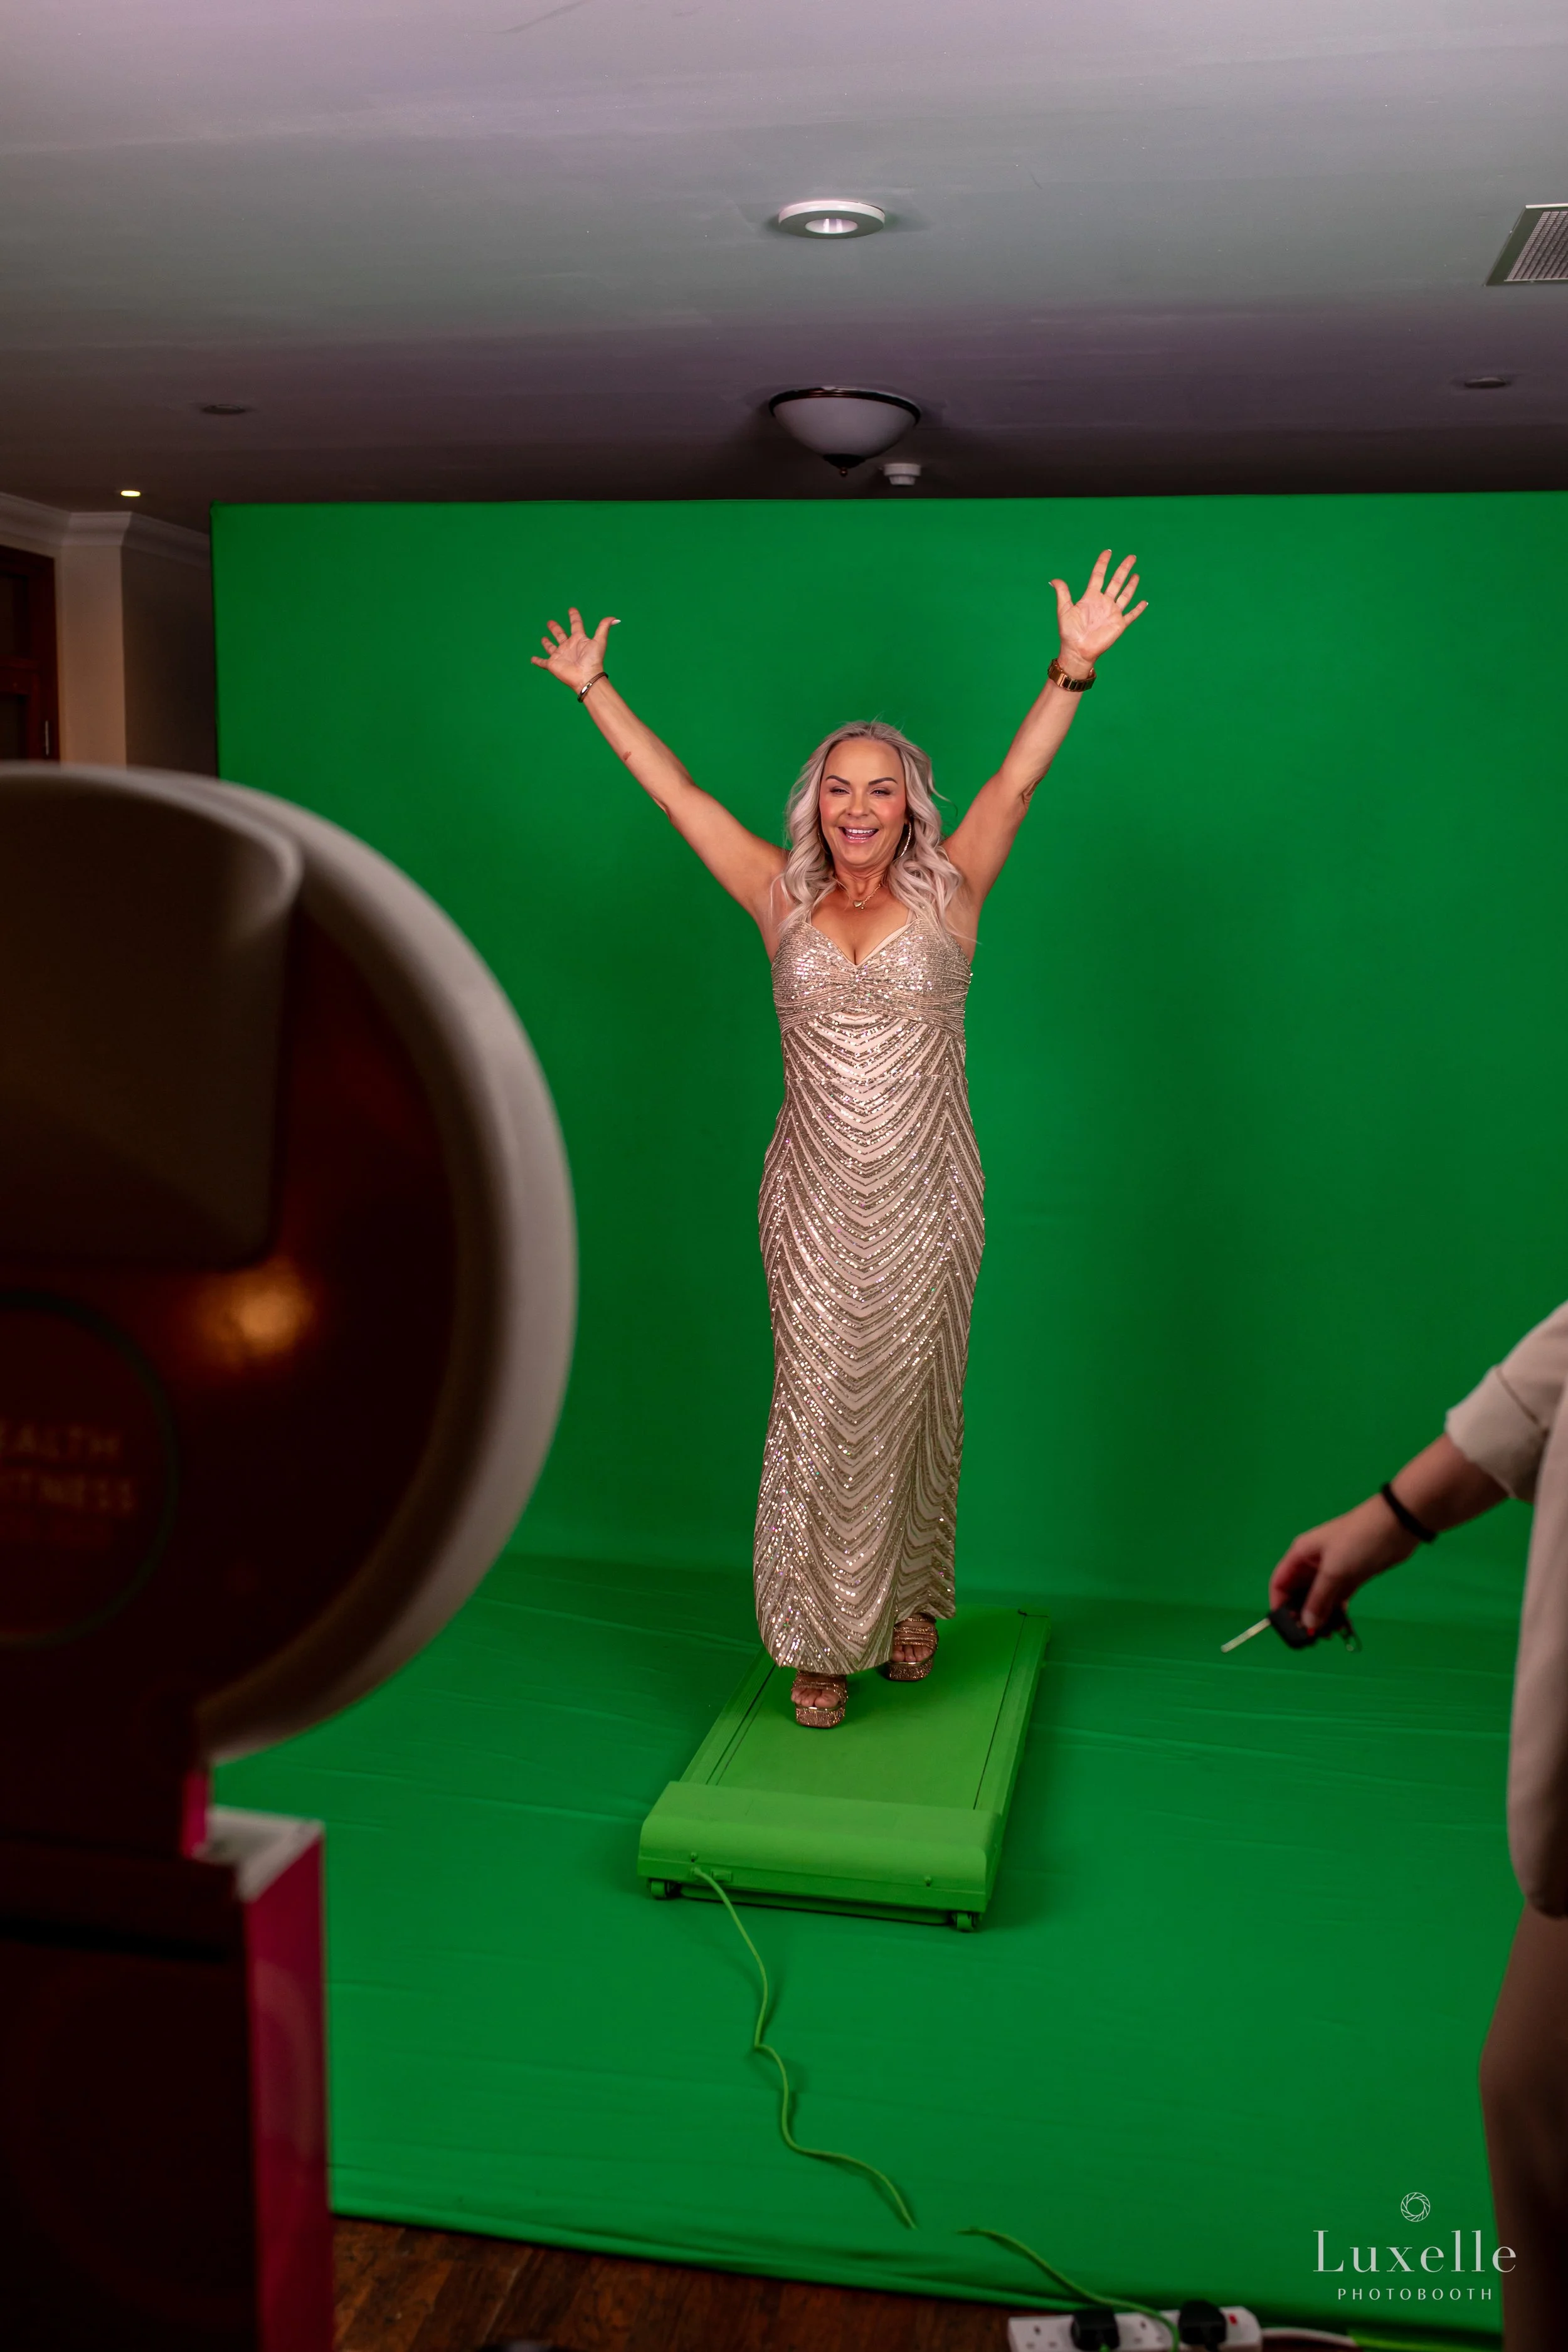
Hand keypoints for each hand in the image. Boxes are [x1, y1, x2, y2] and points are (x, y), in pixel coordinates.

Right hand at [531, 606, 617, 691]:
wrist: (586, 677)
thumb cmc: (593, 660)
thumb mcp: (599, 641)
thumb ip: (604, 628)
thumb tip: (615, 618)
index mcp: (579, 640)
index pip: (576, 625)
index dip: (574, 617)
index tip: (571, 609)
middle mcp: (569, 647)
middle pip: (561, 635)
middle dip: (555, 628)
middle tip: (550, 622)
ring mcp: (560, 655)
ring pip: (551, 647)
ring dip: (547, 643)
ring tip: (543, 638)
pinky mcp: (552, 664)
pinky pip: (543, 662)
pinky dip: (537, 661)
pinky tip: (532, 659)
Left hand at [1049, 550, 1146, 671]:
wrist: (1078, 651)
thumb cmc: (1069, 632)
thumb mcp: (1064, 610)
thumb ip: (1063, 594)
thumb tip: (1054, 579)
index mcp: (1090, 597)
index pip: (1098, 576)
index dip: (1103, 563)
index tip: (1108, 552)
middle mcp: (1103, 602)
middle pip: (1116, 581)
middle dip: (1123, 569)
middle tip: (1131, 557)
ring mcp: (1112, 613)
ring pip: (1125, 595)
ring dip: (1131, 585)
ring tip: (1136, 574)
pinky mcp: (1119, 624)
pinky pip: (1131, 615)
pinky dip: (1138, 609)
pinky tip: (1144, 602)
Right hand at [1268, 1496, 1410, 1631]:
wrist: (1396, 1527)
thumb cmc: (1357, 1542)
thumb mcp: (1334, 1571)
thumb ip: (1318, 1600)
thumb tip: (1307, 1626)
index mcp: (1300, 1555)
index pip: (1280, 1583)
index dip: (1279, 1605)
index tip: (1287, 1627)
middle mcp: (1312, 1564)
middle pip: (1298, 1594)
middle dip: (1302, 1615)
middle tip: (1311, 1636)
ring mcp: (1332, 1572)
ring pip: (1319, 1599)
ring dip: (1321, 1617)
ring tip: (1329, 1634)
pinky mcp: (1350, 1578)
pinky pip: (1336, 1600)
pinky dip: (1336, 1613)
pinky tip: (1341, 1626)